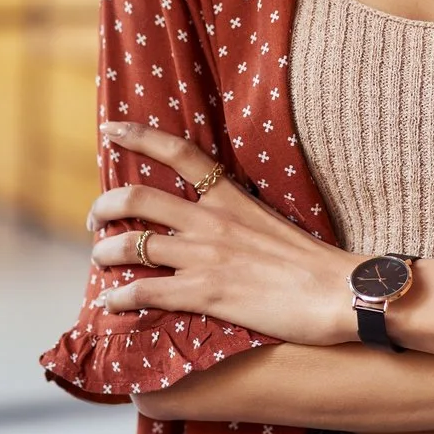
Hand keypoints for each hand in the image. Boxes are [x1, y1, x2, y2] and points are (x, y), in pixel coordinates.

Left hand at [87, 121, 362, 346]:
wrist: (338, 291)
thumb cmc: (313, 262)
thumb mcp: (270, 220)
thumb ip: (238, 217)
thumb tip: (218, 223)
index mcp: (230, 196)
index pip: (178, 153)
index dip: (138, 136)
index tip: (110, 129)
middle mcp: (211, 220)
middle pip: (138, 199)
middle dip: (104, 206)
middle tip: (95, 219)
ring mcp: (205, 256)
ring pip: (132, 246)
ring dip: (105, 253)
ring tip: (100, 261)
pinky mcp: (205, 293)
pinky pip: (146, 292)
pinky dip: (120, 298)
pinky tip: (112, 304)